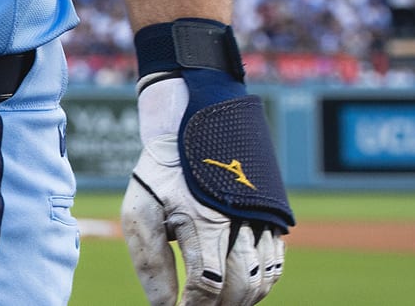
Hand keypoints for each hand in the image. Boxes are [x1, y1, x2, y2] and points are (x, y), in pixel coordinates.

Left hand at [121, 73, 290, 305]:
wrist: (192, 127)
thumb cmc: (160, 173)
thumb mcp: (139, 210)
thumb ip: (150, 260)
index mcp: (204, 219)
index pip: (207, 283)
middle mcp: (240, 222)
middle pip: (239, 287)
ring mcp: (262, 220)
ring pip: (262, 280)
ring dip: (241, 301)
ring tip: (214, 303)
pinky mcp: (272, 219)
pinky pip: (274, 264)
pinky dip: (259, 284)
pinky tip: (236, 290)